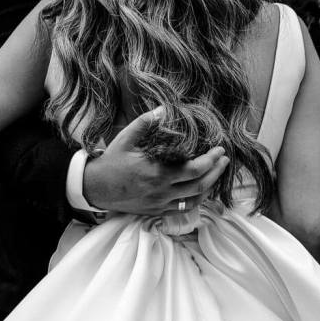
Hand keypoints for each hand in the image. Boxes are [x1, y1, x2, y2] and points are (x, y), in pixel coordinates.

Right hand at [82, 106, 229, 215]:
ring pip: (194, 200)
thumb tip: (165, 108)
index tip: (219, 149)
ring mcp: (159, 204)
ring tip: (217, 173)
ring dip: (210, 186)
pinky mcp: (156, 211)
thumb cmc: (111, 162)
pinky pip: (182, 209)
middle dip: (216, 171)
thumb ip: (146, 122)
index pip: (194, 170)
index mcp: (157, 173)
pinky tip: (201, 190)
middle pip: (200, 185)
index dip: (211, 160)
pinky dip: (196, 200)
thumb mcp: (126, 138)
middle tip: (224, 159)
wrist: (95, 187)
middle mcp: (162, 191)